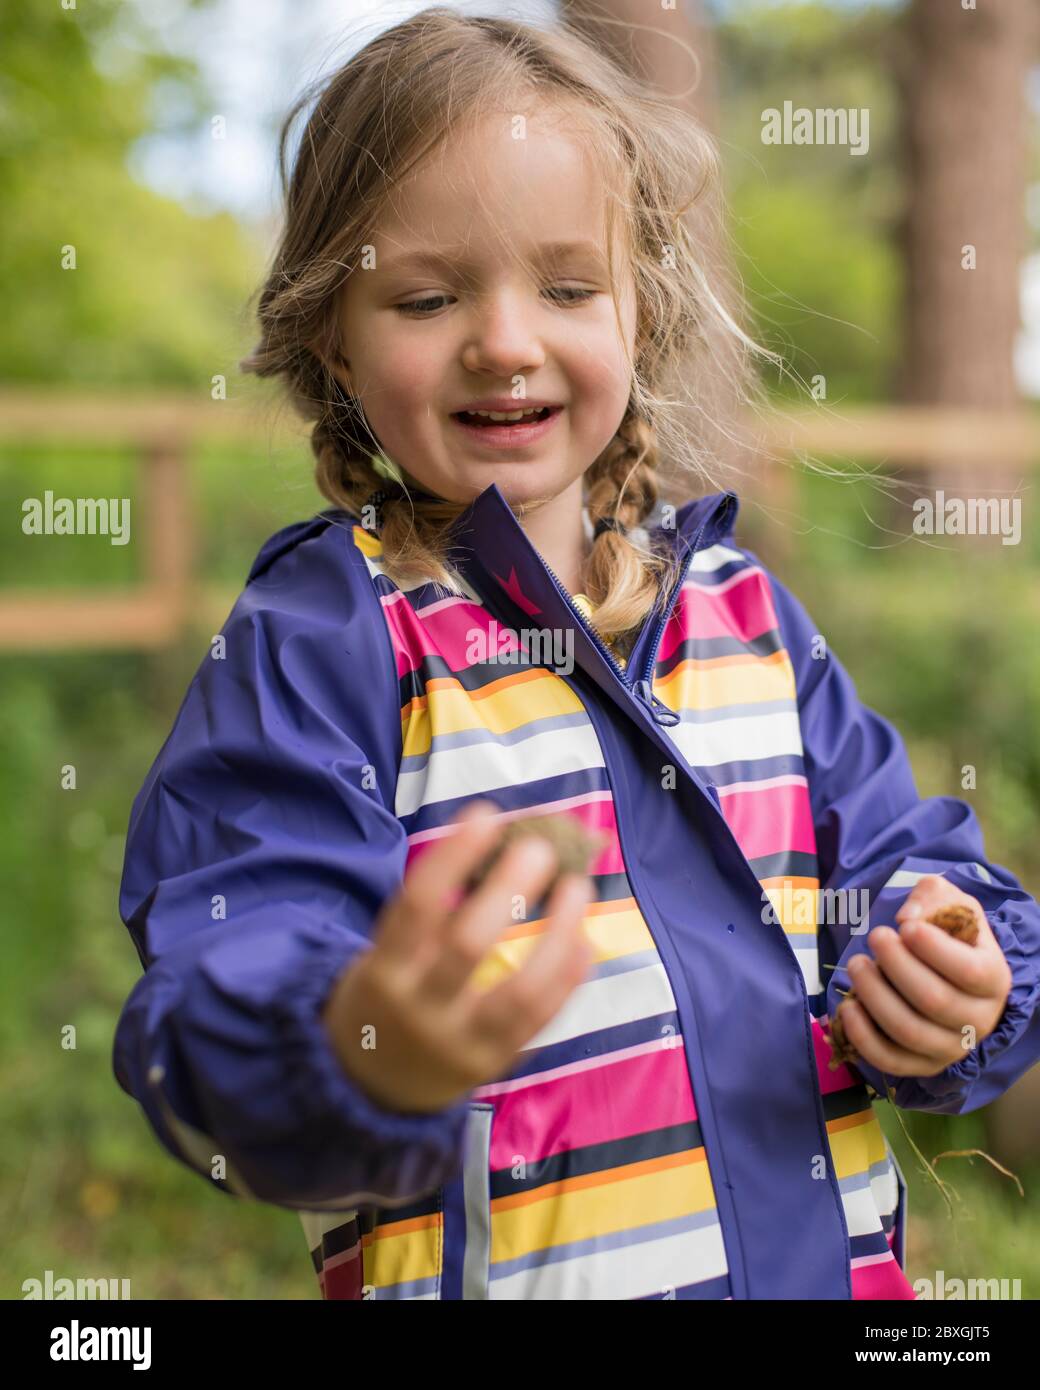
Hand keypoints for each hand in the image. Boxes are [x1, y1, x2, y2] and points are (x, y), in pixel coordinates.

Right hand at [321, 800, 594, 1112]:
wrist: (371, 1083)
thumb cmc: (391, 991)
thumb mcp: (386, 953)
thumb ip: (434, 910)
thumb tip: (506, 837)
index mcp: (384, 969)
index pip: (417, 905)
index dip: (454, 856)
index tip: (488, 814)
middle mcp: (420, 1006)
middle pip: (467, 945)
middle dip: (507, 891)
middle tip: (539, 848)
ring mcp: (461, 1040)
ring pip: (518, 991)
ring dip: (556, 934)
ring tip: (577, 887)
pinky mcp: (495, 1062)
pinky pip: (539, 1019)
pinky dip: (567, 977)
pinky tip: (585, 941)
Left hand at [840, 874, 1012, 1077]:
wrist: (946, 973)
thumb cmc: (948, 935)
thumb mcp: (950, 903)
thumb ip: (933, 898)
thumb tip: (908, 918)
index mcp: (994, 979)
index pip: (968, 971)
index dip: (932, 948)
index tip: (904, 926)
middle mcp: (979, 1020)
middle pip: (933, 1000)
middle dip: (895, 965)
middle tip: (875, 936)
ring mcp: (951, 1048)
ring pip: (908, 1031)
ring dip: (874, 995)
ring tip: (856, 965)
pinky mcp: (921, 1065)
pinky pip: (889, 1059)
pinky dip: (862, 1035)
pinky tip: (848, 1005)